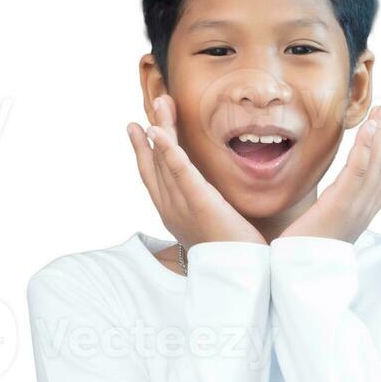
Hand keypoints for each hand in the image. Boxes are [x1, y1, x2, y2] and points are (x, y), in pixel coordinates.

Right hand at [126, 94, 264, 249]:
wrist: (239, 276)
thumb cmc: (230, 255)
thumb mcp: (212, 228)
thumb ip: (207, 209)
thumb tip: (212, 197)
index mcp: (173, 215)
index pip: (154, 178)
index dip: (145, 151)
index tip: (141, 127)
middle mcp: (171, 210)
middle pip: (154, 165)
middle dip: (150, 133)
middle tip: (151, 105)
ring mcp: (182, 207)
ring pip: (164, 162)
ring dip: (160, 130)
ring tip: (159, 105)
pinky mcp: (199, 203)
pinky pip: (180, 172)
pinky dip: (167, 151)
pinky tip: (158, 132)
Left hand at [281, 105, 380, 242]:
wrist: (296, 272)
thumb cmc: (305, 250)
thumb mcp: (324, 225)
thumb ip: (332, 209)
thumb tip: (330, 200)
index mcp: (362, 215)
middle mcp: (364, 211)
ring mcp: (355, 209)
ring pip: (375, 166)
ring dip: (380, 136)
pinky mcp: (340, 205)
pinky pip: (357, 172)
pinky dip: (365, 148)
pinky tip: (368, 129)